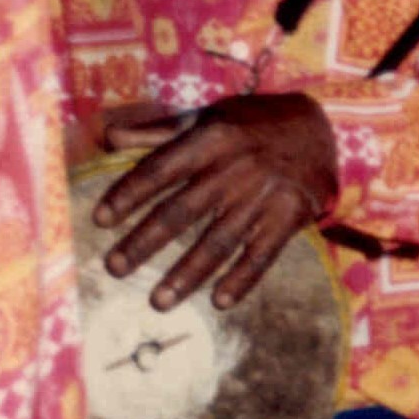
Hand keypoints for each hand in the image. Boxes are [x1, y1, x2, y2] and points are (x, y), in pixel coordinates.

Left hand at [94, 96, 337, 311]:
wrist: (319, 126)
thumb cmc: (251, 123)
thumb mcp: (207, 117)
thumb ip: (159, 131)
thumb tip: (110, 138)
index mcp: (209, 138)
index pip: (160, 169)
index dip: (128, 194)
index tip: (99, 220)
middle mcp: (233, 167)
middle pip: (182, 211)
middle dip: (145, 242)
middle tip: (114, 268)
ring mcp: (263, 194)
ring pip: (218, 240)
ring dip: (187, 273)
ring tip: (158, 301)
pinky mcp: (290, 215)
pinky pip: (262, 254)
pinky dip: (241, 279)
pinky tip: (218, 301)